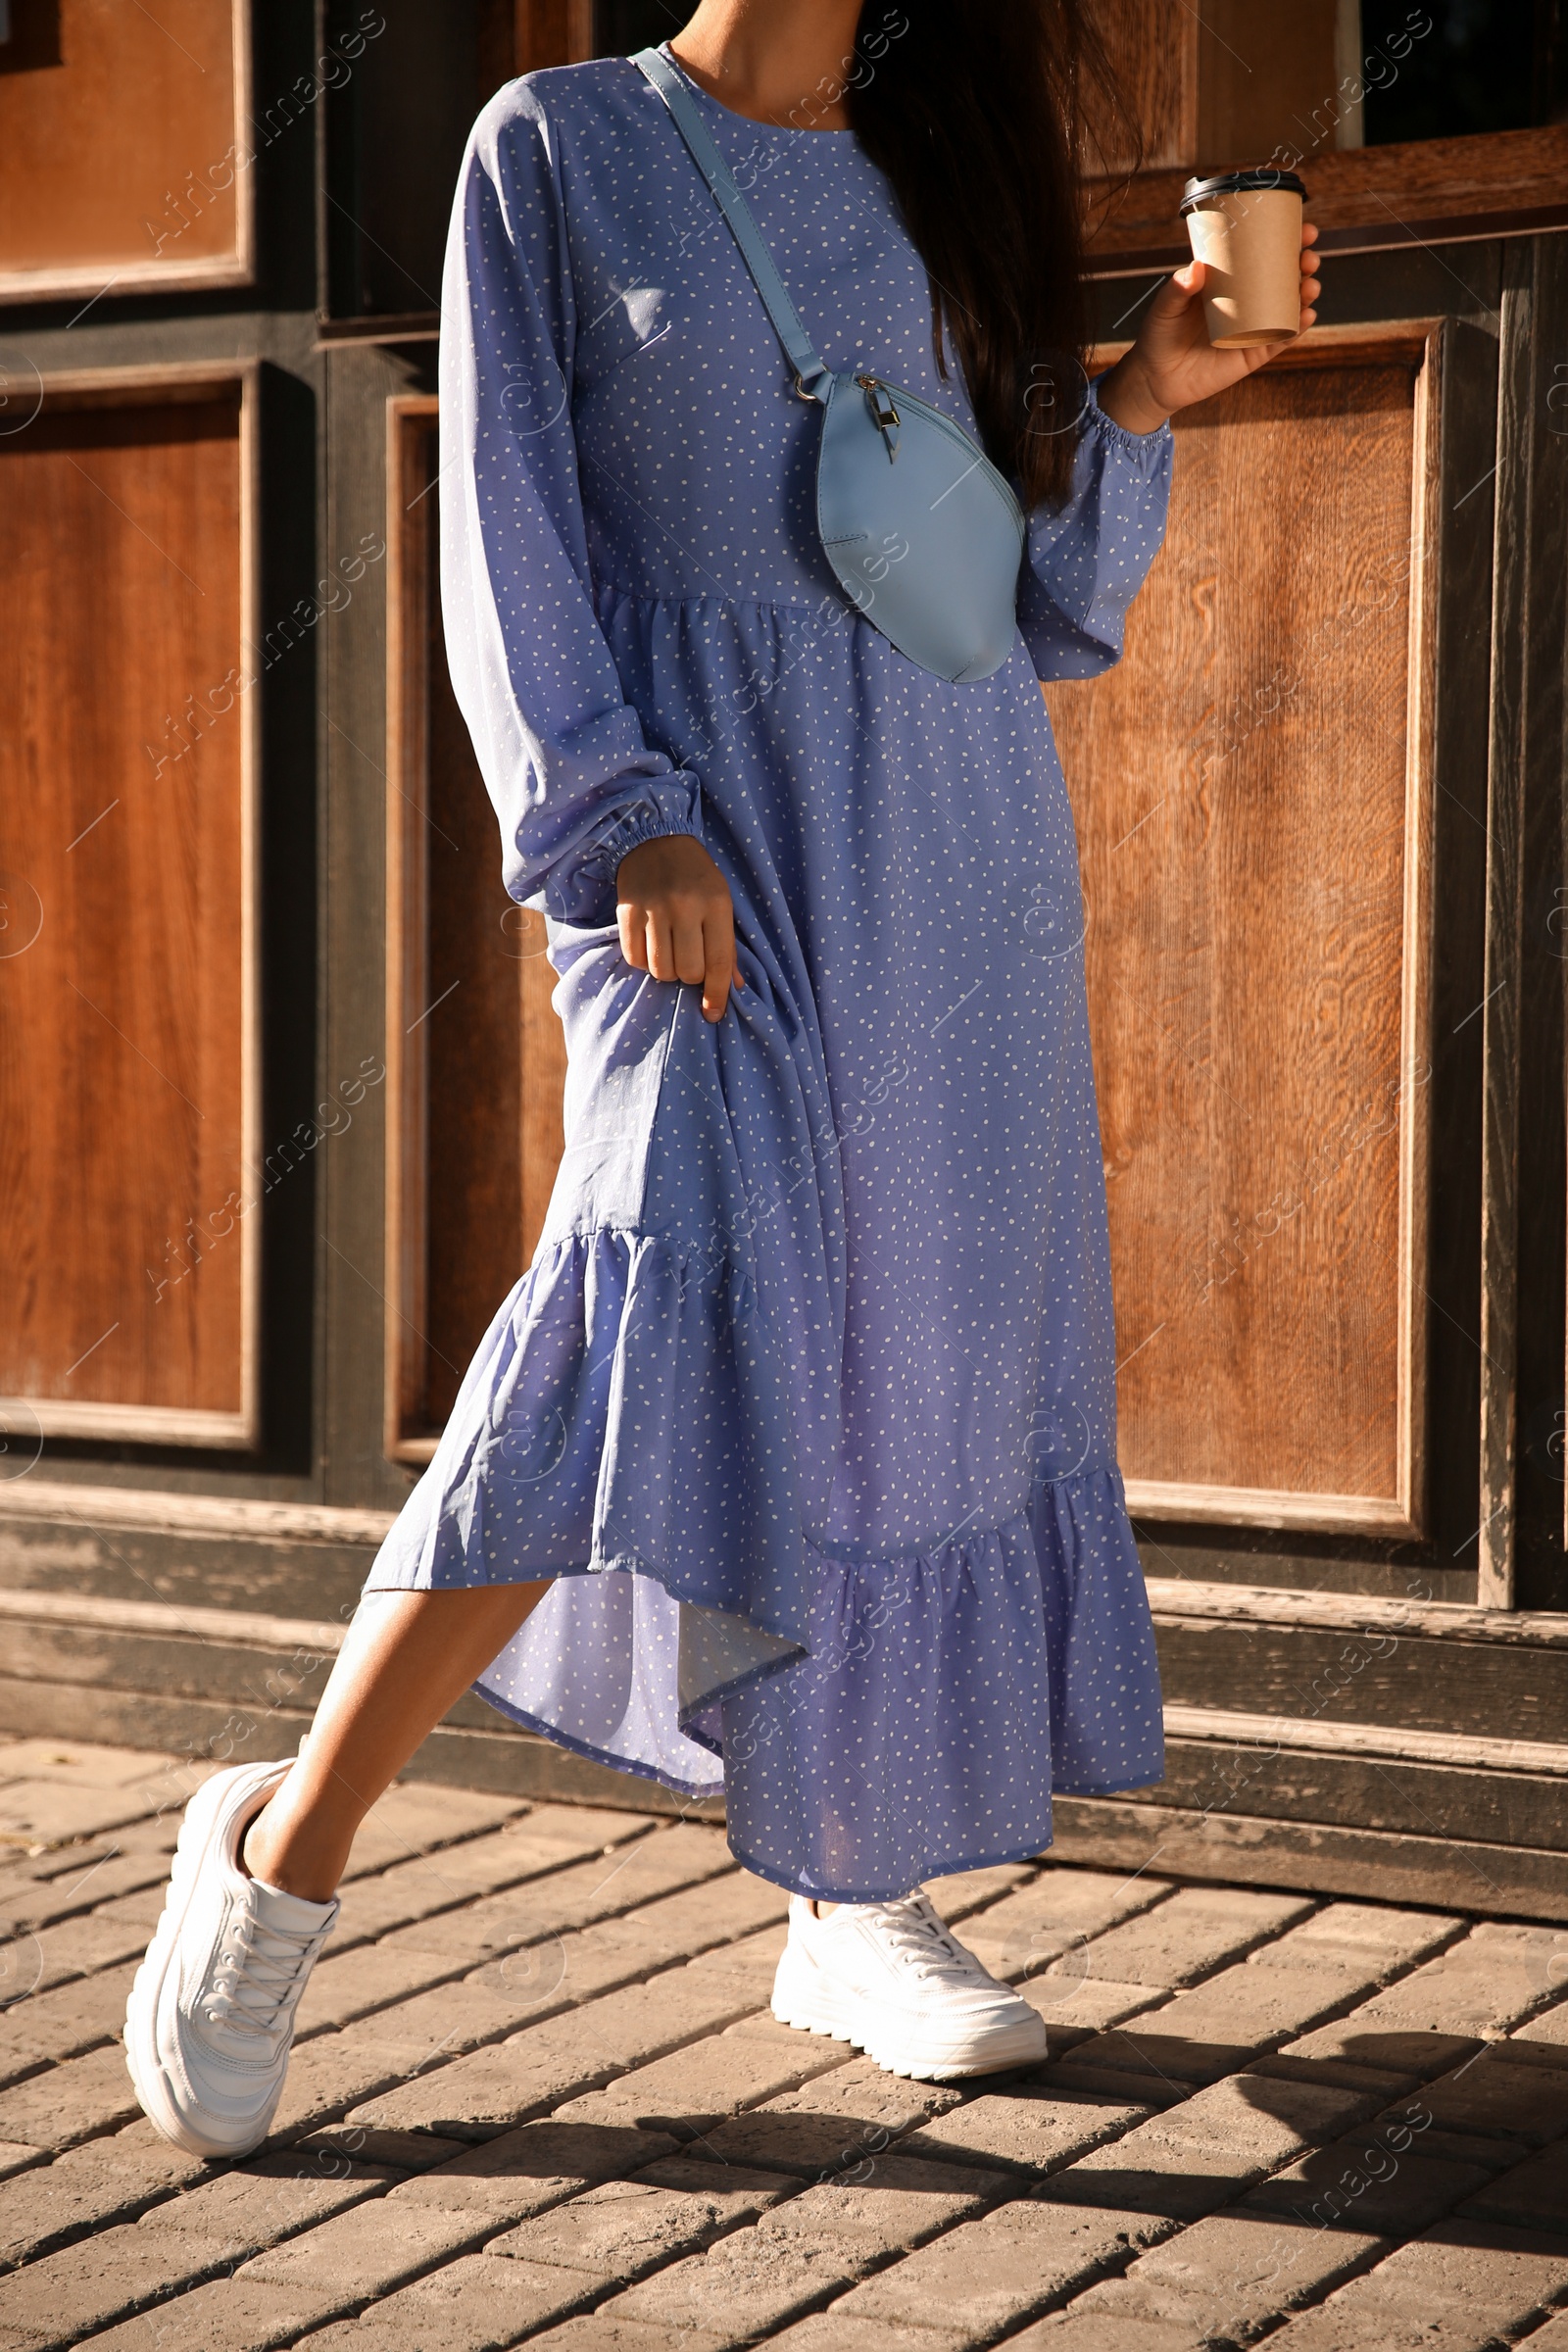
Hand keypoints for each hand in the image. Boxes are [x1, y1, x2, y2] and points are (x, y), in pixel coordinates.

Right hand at [616, 834, 742, 1022]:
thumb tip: (734, 987)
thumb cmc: (696, 877)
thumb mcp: (721, 902)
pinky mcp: (627, 911)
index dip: (716, 994)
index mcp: (716, 904)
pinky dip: (643, 961)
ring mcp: (654, 909)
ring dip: (666, 971)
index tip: (713, 1014)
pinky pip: (634, 958)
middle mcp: (685, 907)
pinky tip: (649, 945)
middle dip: (689, 976)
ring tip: (669, 952)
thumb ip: (727, 945)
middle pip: (687, 971)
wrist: (655, 839)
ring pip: (660, 969)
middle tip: (688, 960)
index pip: (718, 962)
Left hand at [1096, 223, 1320, 434]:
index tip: (1304, 230)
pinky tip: (1307, 316)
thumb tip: (1198, 268)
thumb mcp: (1165, 307)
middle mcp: (1248, 300)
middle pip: (1286, 276)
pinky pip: (1283, 339)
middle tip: (1308, 258)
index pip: (1265, 253)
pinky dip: (1298, 328)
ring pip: (1291, 305)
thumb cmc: (1160, 335)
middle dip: (1305, 263)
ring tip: (1309, 286)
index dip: (1290, 240)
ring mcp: (1255, 326)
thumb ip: (1177, 288)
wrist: (1157, 379)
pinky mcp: (1255, 353)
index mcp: (1232, 280)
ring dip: (1308, 292)